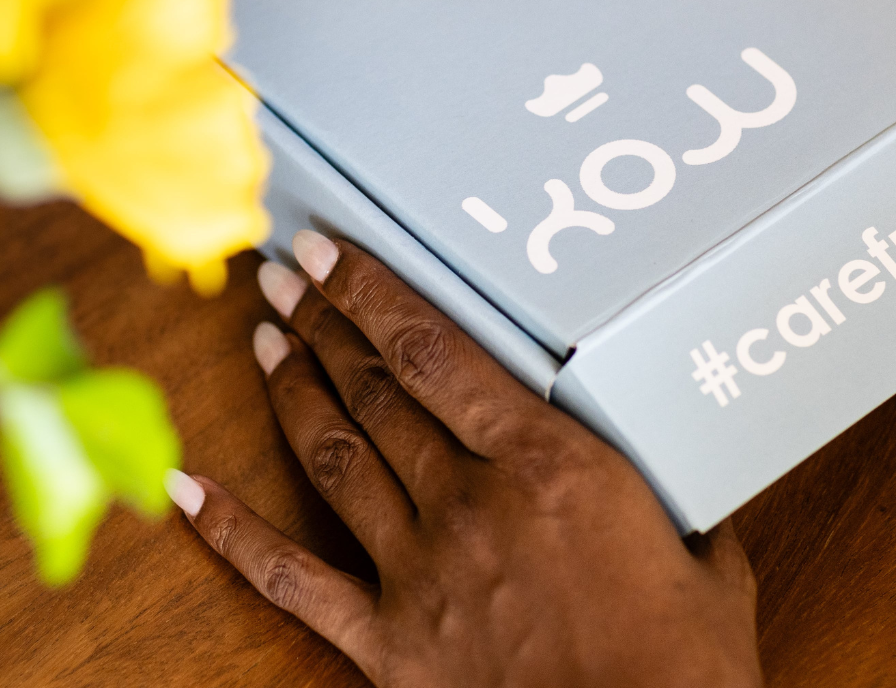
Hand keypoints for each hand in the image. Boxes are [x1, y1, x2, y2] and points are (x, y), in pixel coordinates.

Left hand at [163, 231, 761, 687]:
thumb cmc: (685, 672)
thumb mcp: (709, 567)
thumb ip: (678, 515)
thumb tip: (683, 497)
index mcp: (549, 465)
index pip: (433, 350)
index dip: (368, 291)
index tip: (327, 250)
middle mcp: (469, 502)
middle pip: (373, 390)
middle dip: (322, 323)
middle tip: (285, 277)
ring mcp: (419, 571)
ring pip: (333, 457)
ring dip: (292, 391)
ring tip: (266, 341)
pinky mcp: (390, 644)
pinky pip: (288, 580)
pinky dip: (230, 532)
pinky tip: (185, 489)